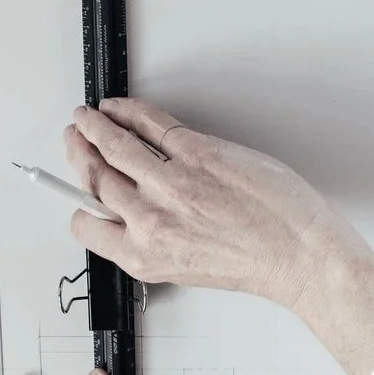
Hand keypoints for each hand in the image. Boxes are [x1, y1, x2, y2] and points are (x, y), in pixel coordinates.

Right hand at [62, 96, 373, 313]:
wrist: (300, 254)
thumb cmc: (257, 262)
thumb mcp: (188, 267)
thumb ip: (155, 240)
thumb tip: (138, 213)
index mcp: (144, 256)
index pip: (87, 226)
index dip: (79, 205)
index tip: (79, 192)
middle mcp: (150, 221)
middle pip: (94, 178)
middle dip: (76, 153)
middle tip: (74, 138)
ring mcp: (171, 183)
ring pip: (113, 146)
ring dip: (92, 126)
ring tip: (87, 118)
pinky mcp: (197, 154)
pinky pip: (150, 123)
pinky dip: (129, 111)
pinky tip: (120, 108)